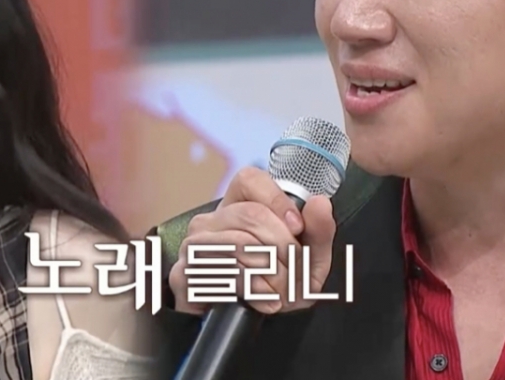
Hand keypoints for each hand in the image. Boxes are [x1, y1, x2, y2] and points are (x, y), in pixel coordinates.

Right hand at [168, 166, 336, 315]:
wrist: (240, 325)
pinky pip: (226, 273)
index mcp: (237, 208)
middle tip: (296, 269)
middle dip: (284, 246)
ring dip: (273, 272)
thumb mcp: (306, 261)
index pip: (250, 179)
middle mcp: (211, 221)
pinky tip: (267, 299)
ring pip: (241, 243)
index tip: (298, 227)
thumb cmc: (271, 284)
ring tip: (283, 289)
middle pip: (251, 215)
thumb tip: (319, 203)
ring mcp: (193, 246)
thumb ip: (318, 231)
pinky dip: (257, 289)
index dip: (277, 200)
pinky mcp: (185, 274)